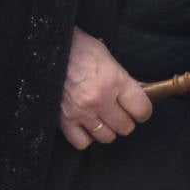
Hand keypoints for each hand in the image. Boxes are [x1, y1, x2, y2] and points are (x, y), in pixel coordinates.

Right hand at [60, 28, 150, 149]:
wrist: (47, 47)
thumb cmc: (76, 48)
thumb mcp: (107, 58)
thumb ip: (122, 80)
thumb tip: (136, 94)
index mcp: (114, 81)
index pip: (141, 110)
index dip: (142, 110)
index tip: (138, 109)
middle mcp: (99, 99)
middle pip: (125, 126)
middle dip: (125, 120)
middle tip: (119, 112)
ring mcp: (81, 111)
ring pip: (106, 137)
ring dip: (106, 129)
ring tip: (101, 118)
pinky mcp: (63, 119)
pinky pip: (81, 142)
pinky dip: (85, 136)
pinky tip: (84, 125)